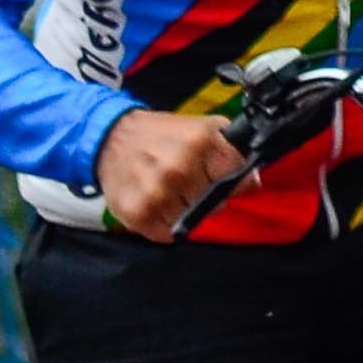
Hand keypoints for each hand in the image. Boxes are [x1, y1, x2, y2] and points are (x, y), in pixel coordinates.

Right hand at [97, 107, 246, 236]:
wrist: (110, 139)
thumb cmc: (160, 134)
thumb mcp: (202, 127)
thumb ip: (231, 149)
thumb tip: (252, 181)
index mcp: (199, 142)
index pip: (238, 177)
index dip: (233, 179)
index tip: (220, 176)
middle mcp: (178, 169)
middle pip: (215, 204)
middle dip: (206, 196)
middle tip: (188, 182)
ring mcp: (156, 194)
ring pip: (191, 221)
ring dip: (183, 211)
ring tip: (169, 192)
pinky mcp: (137, 215)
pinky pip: (166, 235)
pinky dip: (165, 225)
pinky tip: (156, 205)